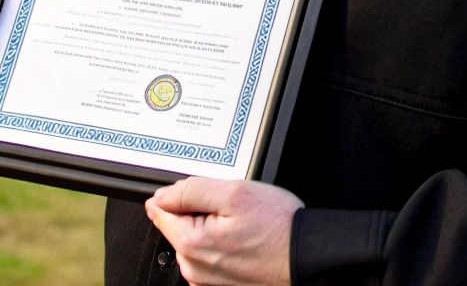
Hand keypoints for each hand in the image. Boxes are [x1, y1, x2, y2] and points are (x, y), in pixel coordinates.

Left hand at [145, 177, 302, 285]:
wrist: (306, 256)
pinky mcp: (219, 284)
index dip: (183, 194)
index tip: (207, 194)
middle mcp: (193, 268)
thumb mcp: (235, 193)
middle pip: (178, 226)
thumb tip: (162, 195)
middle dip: (200, 211)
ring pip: (195, 240)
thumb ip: (191, 190)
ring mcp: (206, 280)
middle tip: (233, 209)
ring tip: (243, 225)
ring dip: (213, 228)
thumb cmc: (278, 228)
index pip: (160, 209)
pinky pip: (210, 256)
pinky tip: (244, 240)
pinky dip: (222, 245)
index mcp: (191, 243)